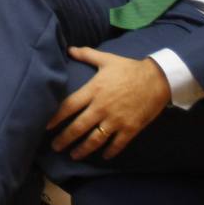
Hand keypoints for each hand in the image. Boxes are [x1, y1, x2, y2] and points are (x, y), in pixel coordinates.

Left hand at [46, 50, 170, 160]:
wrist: (157, 79)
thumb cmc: (129, 68)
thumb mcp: (106, 59)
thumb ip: (86, 54)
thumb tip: (69, 49)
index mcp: (93, 90)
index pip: (69, 106)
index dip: (55, 117)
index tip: (46, 126)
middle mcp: (101, 107)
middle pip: (78, 127)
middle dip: (65, 139)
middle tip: (55, 147)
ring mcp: (116, 120)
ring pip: (95, 139)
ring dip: (83, 149)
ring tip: (73, 155)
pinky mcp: (130, 128)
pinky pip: (117, 144)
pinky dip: (109, 152)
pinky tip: (102, 156)